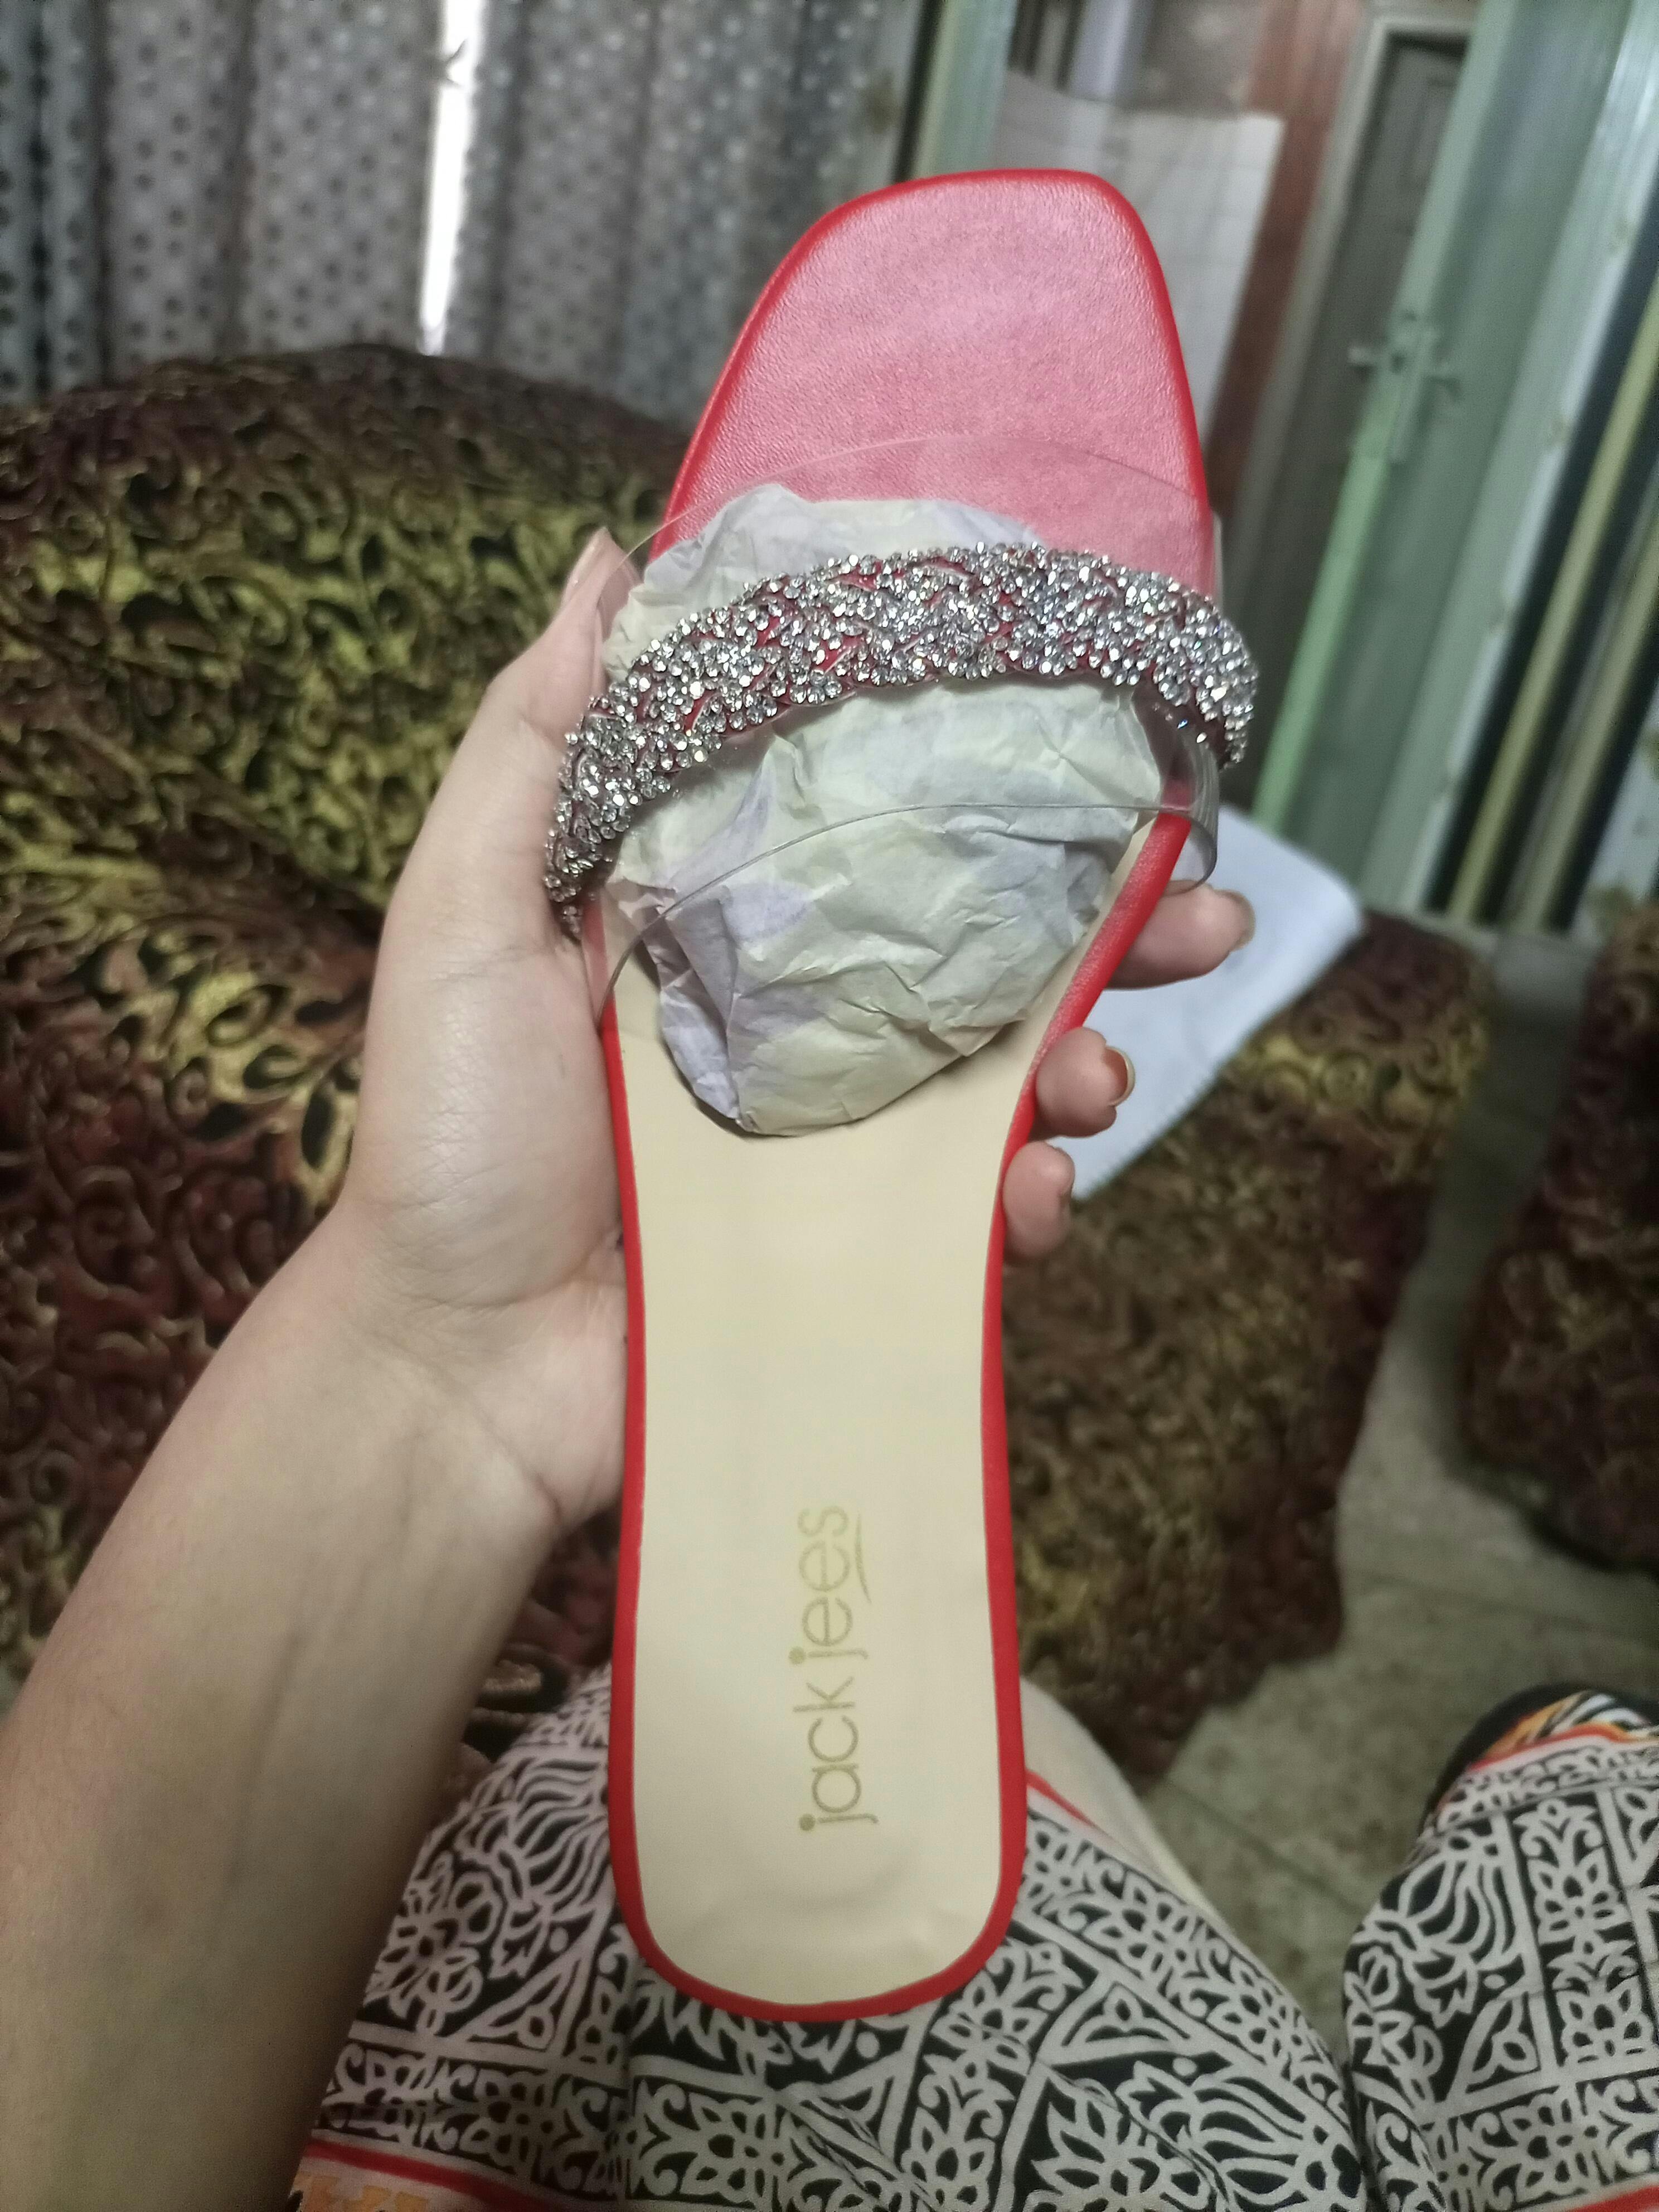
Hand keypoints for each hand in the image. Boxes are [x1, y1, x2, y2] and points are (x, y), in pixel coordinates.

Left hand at [327, 532, 1252, 1528]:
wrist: (457, 1366)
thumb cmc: (451, 1131)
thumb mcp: (464, 909)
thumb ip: (537, 744)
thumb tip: (608, 563)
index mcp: (726, 915)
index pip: (881, 822)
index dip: (983, 778)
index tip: (1085, 732)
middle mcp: (804, 1014)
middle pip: (983, 944)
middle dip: (1111, 924)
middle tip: (1206, 906)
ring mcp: (846, 1136)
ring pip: (1012, 1073)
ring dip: (1091, 1058)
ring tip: (1104, 1072)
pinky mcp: (868, 1246)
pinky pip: (987, 1210)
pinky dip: (1035, 1197)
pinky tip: (1037, 1191)